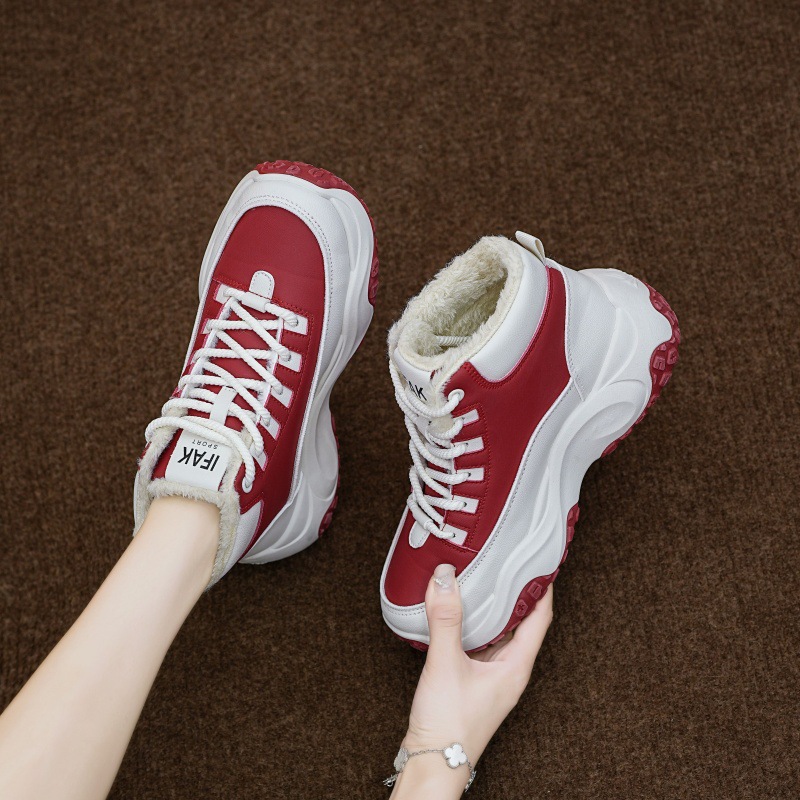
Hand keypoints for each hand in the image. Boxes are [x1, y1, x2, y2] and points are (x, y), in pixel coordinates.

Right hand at [391, 564, 552, 797]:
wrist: (432, 763)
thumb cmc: (449, 725)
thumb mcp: (446, 664)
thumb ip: (446, 618)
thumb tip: (447, 577)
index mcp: (516, 667)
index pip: (540, 618)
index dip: (542, 588)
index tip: (539, 561)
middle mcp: (508, 671)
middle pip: (521, 623)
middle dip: (516, 592)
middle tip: (509, 562)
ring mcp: (491, 678)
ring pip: (499, 633)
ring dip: (494, 608)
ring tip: (484, 579)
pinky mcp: (472, 682)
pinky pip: (479, 644)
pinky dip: (474, 624)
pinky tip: (459, 614)